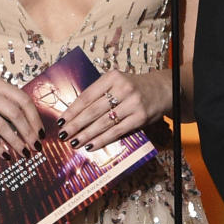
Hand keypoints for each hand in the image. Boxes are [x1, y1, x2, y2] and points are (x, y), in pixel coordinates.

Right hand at [0, 79, 42, 160]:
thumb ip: (9, 105)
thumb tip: (34, 128)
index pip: (23, 100)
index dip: (35, 118)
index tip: (42, 133)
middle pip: (15, 113)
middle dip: (28, 132)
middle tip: (36, 146)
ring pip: (1, 125)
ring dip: (15, 141)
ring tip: (24, 152)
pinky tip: (5, 155)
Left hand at [56, 70, 170, 151]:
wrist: (162, 89)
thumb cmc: (133, 88)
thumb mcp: (116, 83)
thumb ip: (99, 94)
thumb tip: (75, 115)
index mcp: (112, 77)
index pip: (87, 96)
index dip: (72, 110)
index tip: (61, 121)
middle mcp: (123, 88)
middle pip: (93, 110)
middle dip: (76, 125)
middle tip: (63, 135)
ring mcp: (133, 103)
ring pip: (104, 122)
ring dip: (86, 134)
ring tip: (74, 143)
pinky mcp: (140, 117)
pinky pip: (117, 131)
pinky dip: (102, 139)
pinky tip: (91, 145)